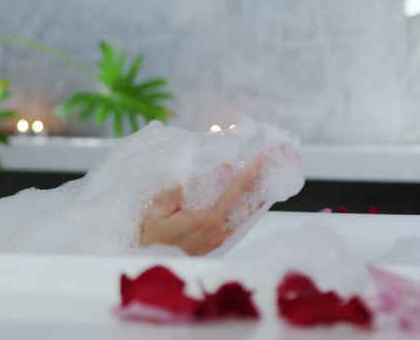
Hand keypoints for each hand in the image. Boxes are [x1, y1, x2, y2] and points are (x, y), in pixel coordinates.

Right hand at [139, 156, 264, 255]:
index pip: (236, 193)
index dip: (250, 174)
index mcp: (207, 219)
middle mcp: (220, 231)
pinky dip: (247, 207)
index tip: (263, 159)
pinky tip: (251, 198)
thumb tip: (220, 172)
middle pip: (248, 204)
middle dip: (261, 183)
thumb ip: (186, 189)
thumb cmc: (150, 233)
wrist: (147, 261)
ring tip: (267, 176)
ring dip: (257, 195)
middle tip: (272, 163)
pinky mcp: (216, 242)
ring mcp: (220, 238)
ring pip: (245, 214)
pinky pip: (238, 221)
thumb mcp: (159, 207)